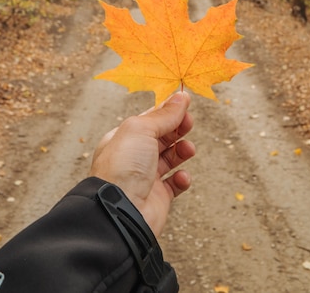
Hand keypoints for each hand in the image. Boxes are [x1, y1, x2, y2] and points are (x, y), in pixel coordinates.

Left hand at [89, 92, 194, 236]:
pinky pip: (175, 184)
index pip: (148, 120)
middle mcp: (133, 157)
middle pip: (161, 137)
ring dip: (182, 151)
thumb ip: (164, 115)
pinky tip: (182, 176)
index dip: (166, 111)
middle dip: (177, 128)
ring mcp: (146, 177)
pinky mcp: (158, 198)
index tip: (184, 103)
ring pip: (170, 158)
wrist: (121, 211)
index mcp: (123, 138)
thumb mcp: (142, 130)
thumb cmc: (123, 168)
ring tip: (188, 149)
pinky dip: (182, 179)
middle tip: (189, 123)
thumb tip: (181, 97)